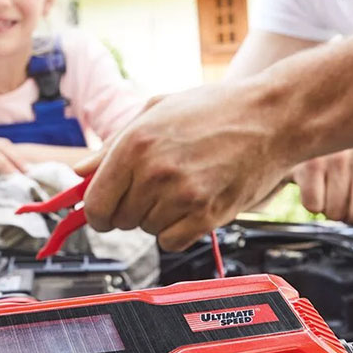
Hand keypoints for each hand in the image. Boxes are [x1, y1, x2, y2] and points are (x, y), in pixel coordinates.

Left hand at [78, 83, 287, 250]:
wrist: (273, 117)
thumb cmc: (215, 109)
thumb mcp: (157, 111)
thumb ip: (113, 145)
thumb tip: (80, 172)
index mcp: (135, 143)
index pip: (95, 202)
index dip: (96, 213)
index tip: (105, 212)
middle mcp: (155, 171)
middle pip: (120, 221)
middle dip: (130, 211)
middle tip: (154, 190)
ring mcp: (182, 196)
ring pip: (147, 231)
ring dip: (158, 218)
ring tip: (181, 189)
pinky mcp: (208, 215)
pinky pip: (172, 243)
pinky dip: (177, 232)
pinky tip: (192, 207)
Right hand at [291, 144, 352, 265]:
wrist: (318, 142)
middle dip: (351, 216)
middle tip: (348, 196)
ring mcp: (338, 156)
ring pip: (335, 214)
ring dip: (332, 210)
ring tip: (331, 188)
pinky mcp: (310, 162)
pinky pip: (313, 206)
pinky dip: (313, 204)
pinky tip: (316, 185)